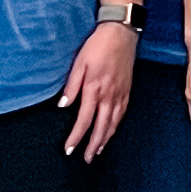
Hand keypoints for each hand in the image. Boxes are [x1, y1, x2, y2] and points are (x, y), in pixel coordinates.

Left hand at [60, 21, 136, 159]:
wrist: (121, 33)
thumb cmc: (98, 46)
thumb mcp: (79, 63)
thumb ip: (71, 86)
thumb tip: (63, 106)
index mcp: (95, 89)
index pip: (84, 120)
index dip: (77, 137)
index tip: (70, 149)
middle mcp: (110, 96)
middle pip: (101, 127)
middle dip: (93, 145)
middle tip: (86, 159)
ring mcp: (121, 94)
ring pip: (113, 123)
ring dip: (105, 139)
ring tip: (97, 151)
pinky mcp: (127, 90)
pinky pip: (121, 114)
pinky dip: (115, 127)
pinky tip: (111, 131)